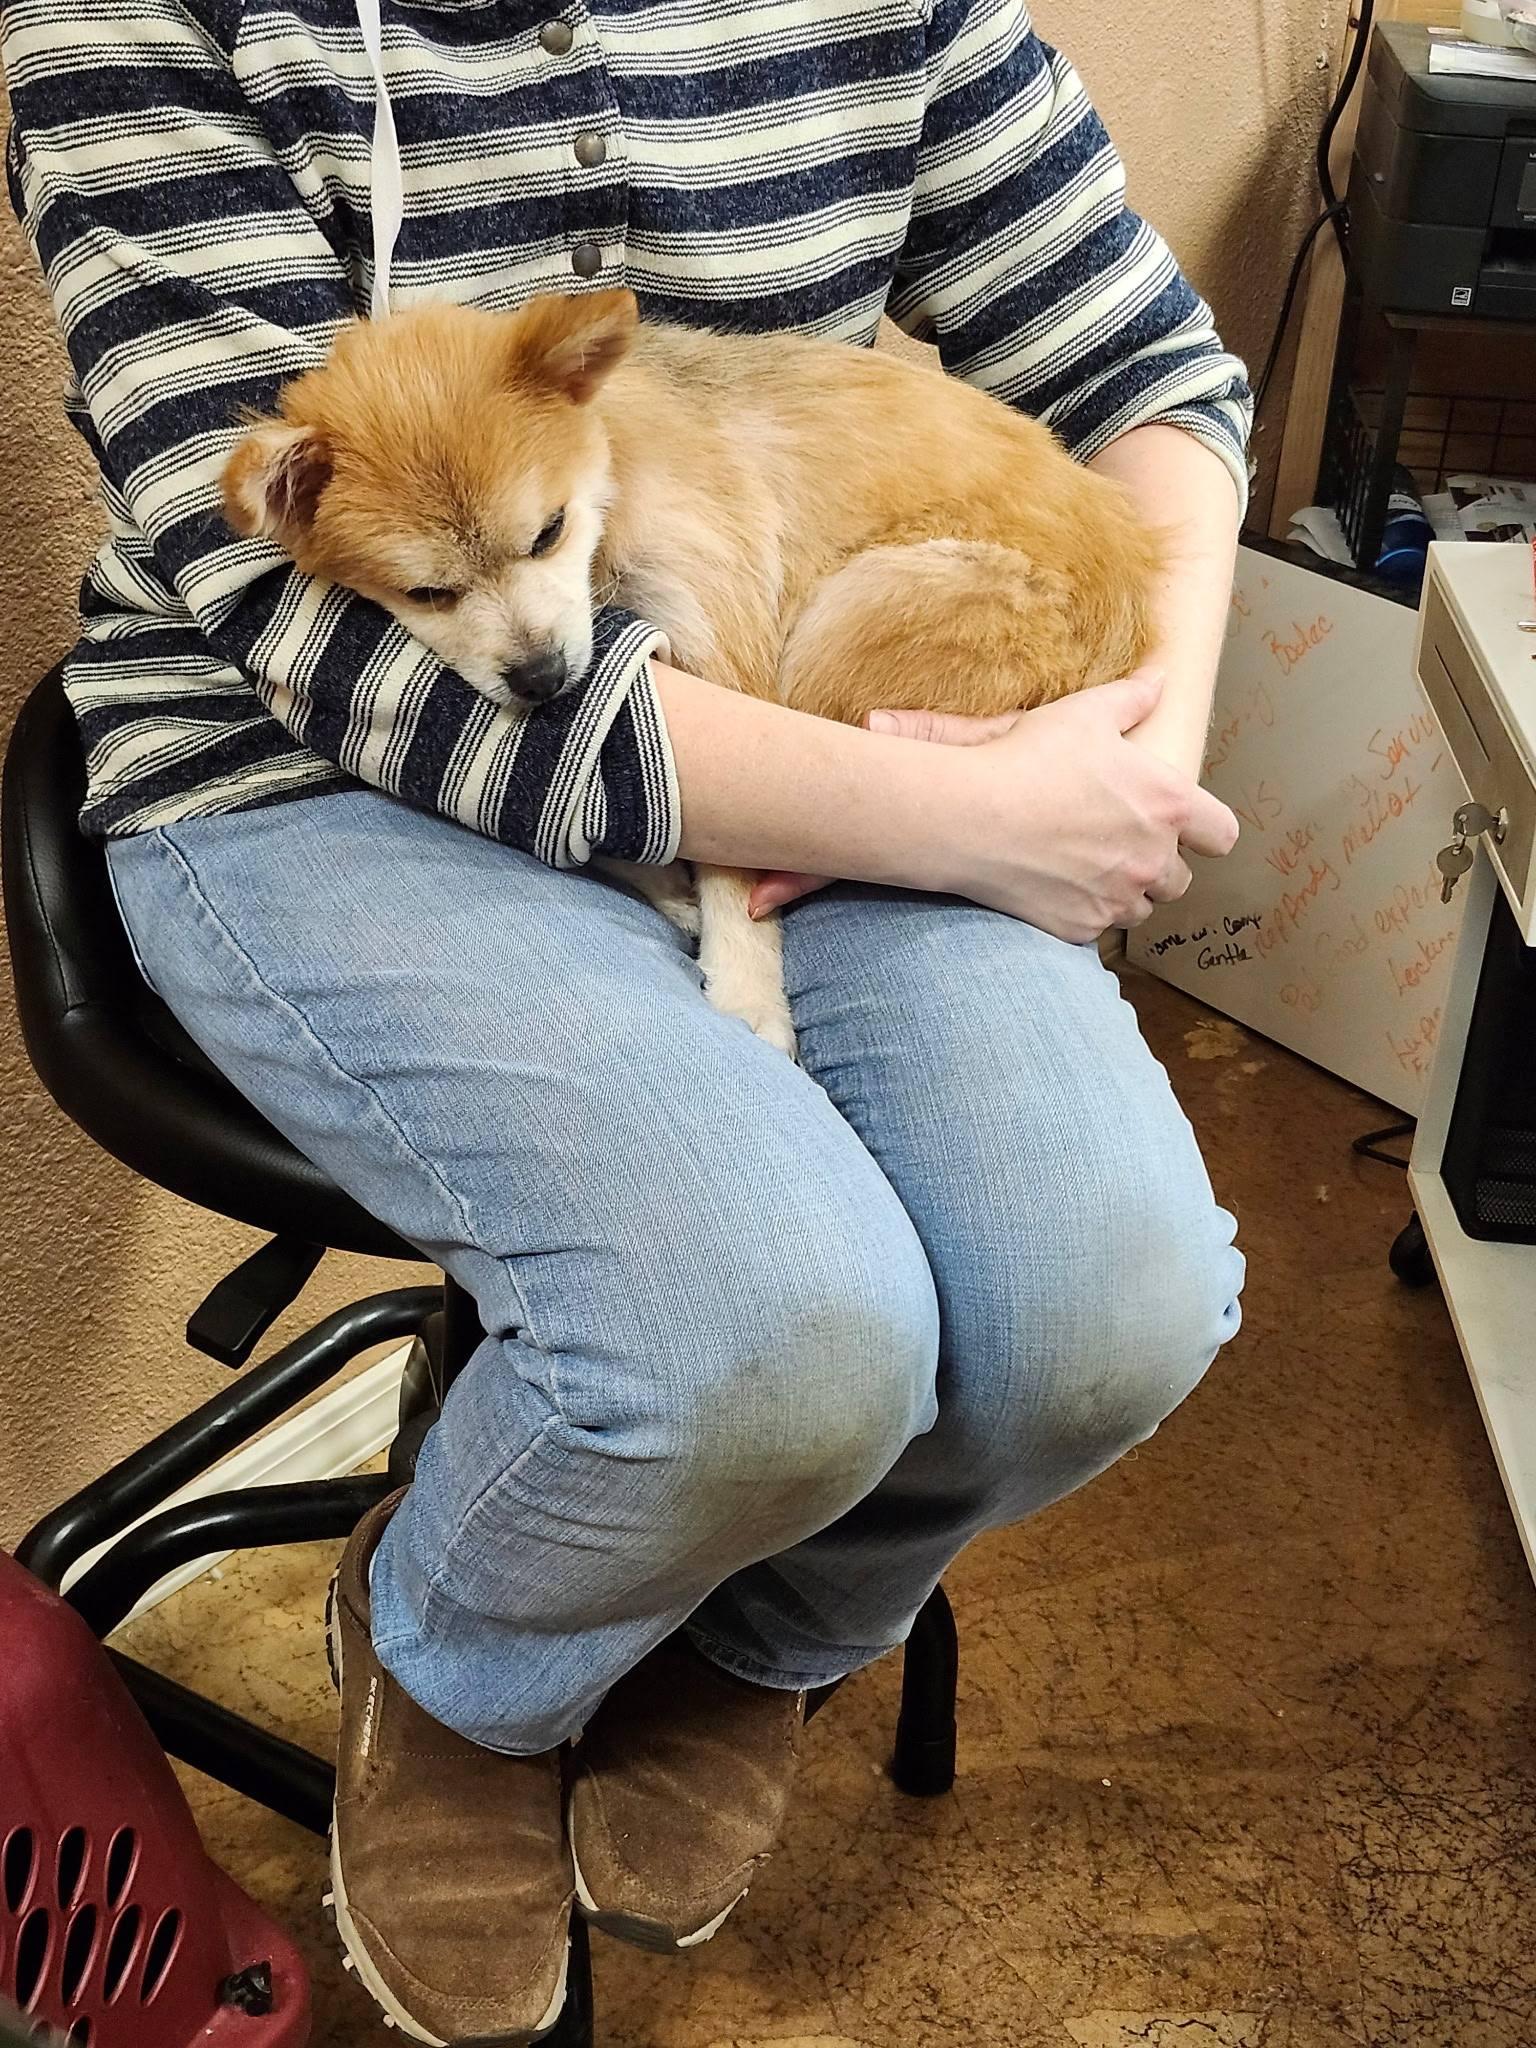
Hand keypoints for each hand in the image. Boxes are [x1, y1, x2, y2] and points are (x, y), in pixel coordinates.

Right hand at [749, 671, 1238, 941]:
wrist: (970, 817)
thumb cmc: (1030, 759)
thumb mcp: (1084, 714)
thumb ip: (1133, 698)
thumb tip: (1162, 676)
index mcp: (1167, 805)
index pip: (1222, 835)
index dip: (1208, 833)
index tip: (1188, 831)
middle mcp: (1152, 859)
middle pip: (1181, 880)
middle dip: (1158, 865)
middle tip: (1121, 845)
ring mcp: (1117, 898)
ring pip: (1141, 909)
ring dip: (1125, 893)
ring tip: (1090, 869)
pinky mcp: (1082, 927)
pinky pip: (1099, 927)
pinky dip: (1086, 912)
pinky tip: (1058, 887)